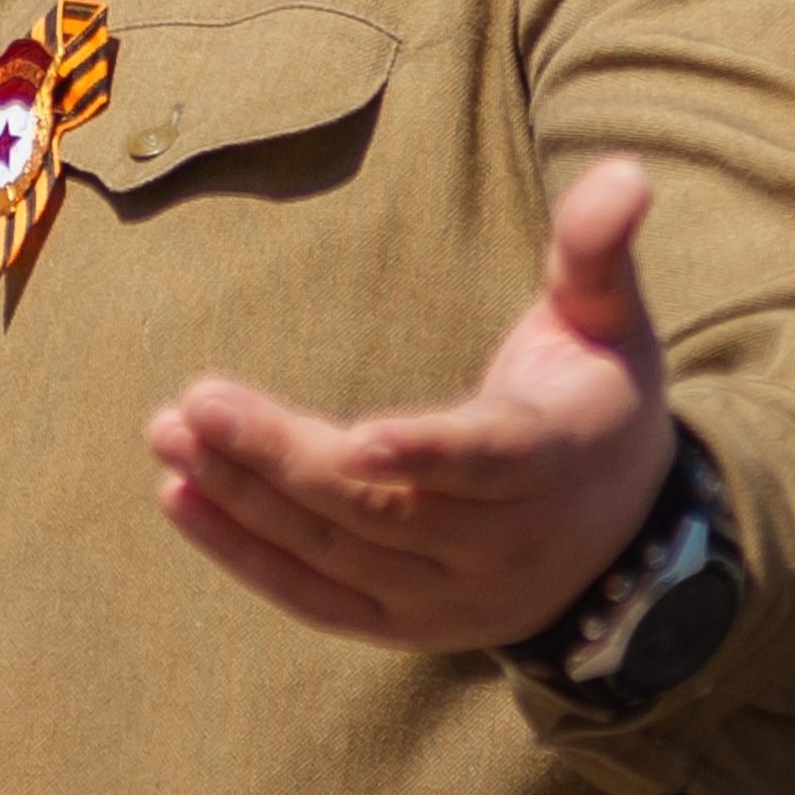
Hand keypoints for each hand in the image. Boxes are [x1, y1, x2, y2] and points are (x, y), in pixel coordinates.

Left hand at [144, 156, 674, 651]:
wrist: (622, 543)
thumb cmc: (599, 399)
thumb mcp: (613, 322)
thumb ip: (599, 250)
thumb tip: (627, 171)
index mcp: (552, 462)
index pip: (488, 461)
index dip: (428, 453)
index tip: (359, 436)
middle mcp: (502, 546)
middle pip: (380, 506)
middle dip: (282, 455)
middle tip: (196, 401)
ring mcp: (450, 597)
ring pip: (336, 548)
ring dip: (244, 496)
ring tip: (167, 434)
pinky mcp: (405, 622)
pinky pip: (315, 595)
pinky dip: (245, 554)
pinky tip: (180, 498)